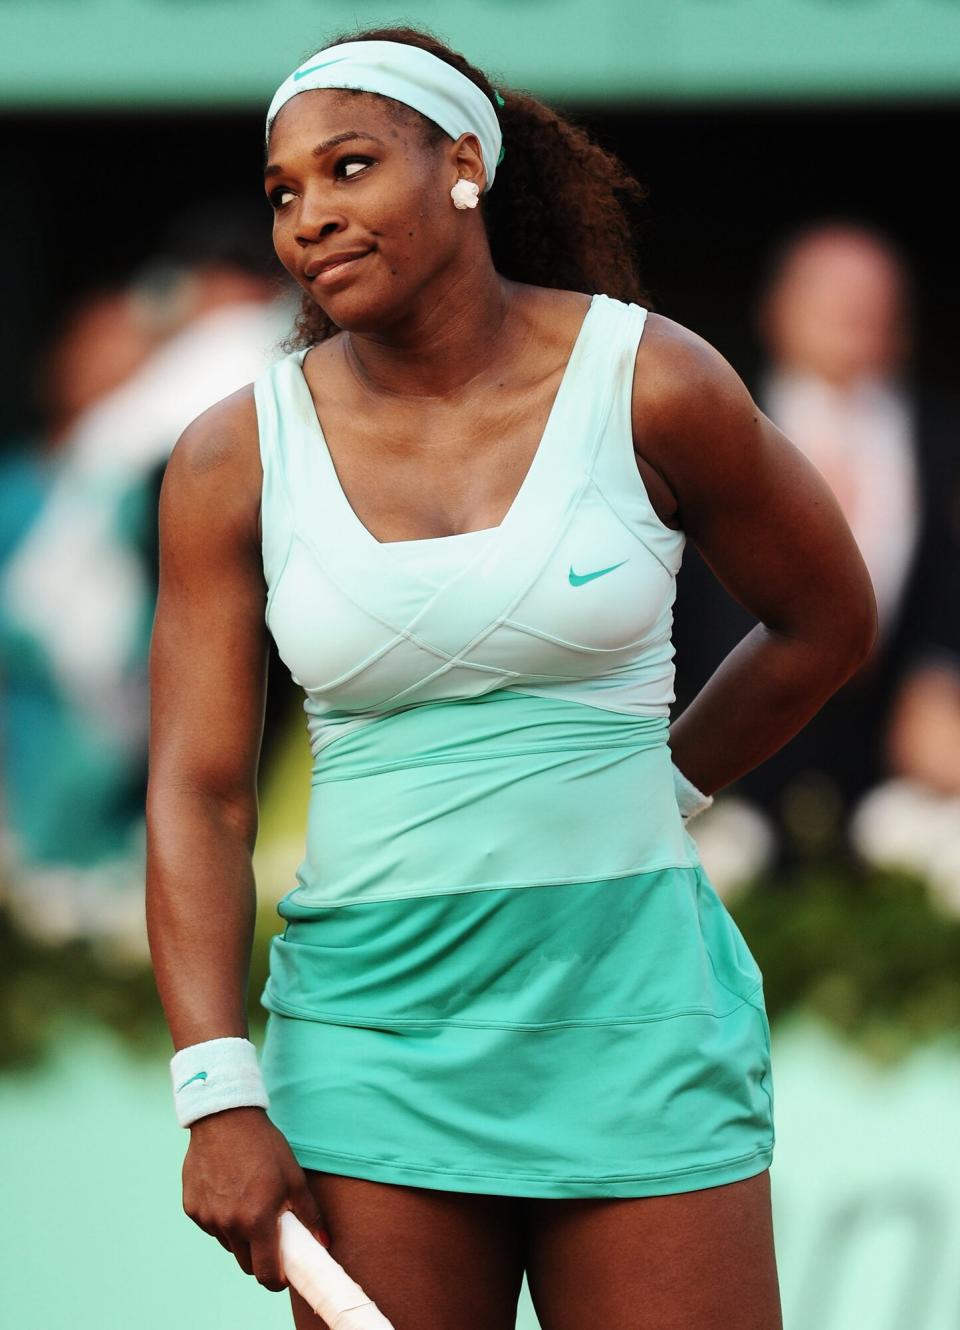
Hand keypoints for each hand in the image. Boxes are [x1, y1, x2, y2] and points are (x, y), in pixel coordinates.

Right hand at [182, 1106, 328, 1291]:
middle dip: (260, 1256)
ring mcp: (207, 1217)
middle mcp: (228, 1225)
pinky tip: (229, 1191)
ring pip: (228, 1243)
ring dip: (240, 1235)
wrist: (224, 1117)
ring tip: (249, 1202)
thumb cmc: (264, 1145)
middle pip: (245, 1262)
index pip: (265, 1272)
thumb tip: (323, 1242)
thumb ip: (309, 1215)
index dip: (276, 1279)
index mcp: (256, 1220)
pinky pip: (210, 1226)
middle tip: (270, 1233)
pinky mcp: (192, 1208)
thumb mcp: (293, 1177)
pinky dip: (221, 1218)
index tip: (283, 1273)